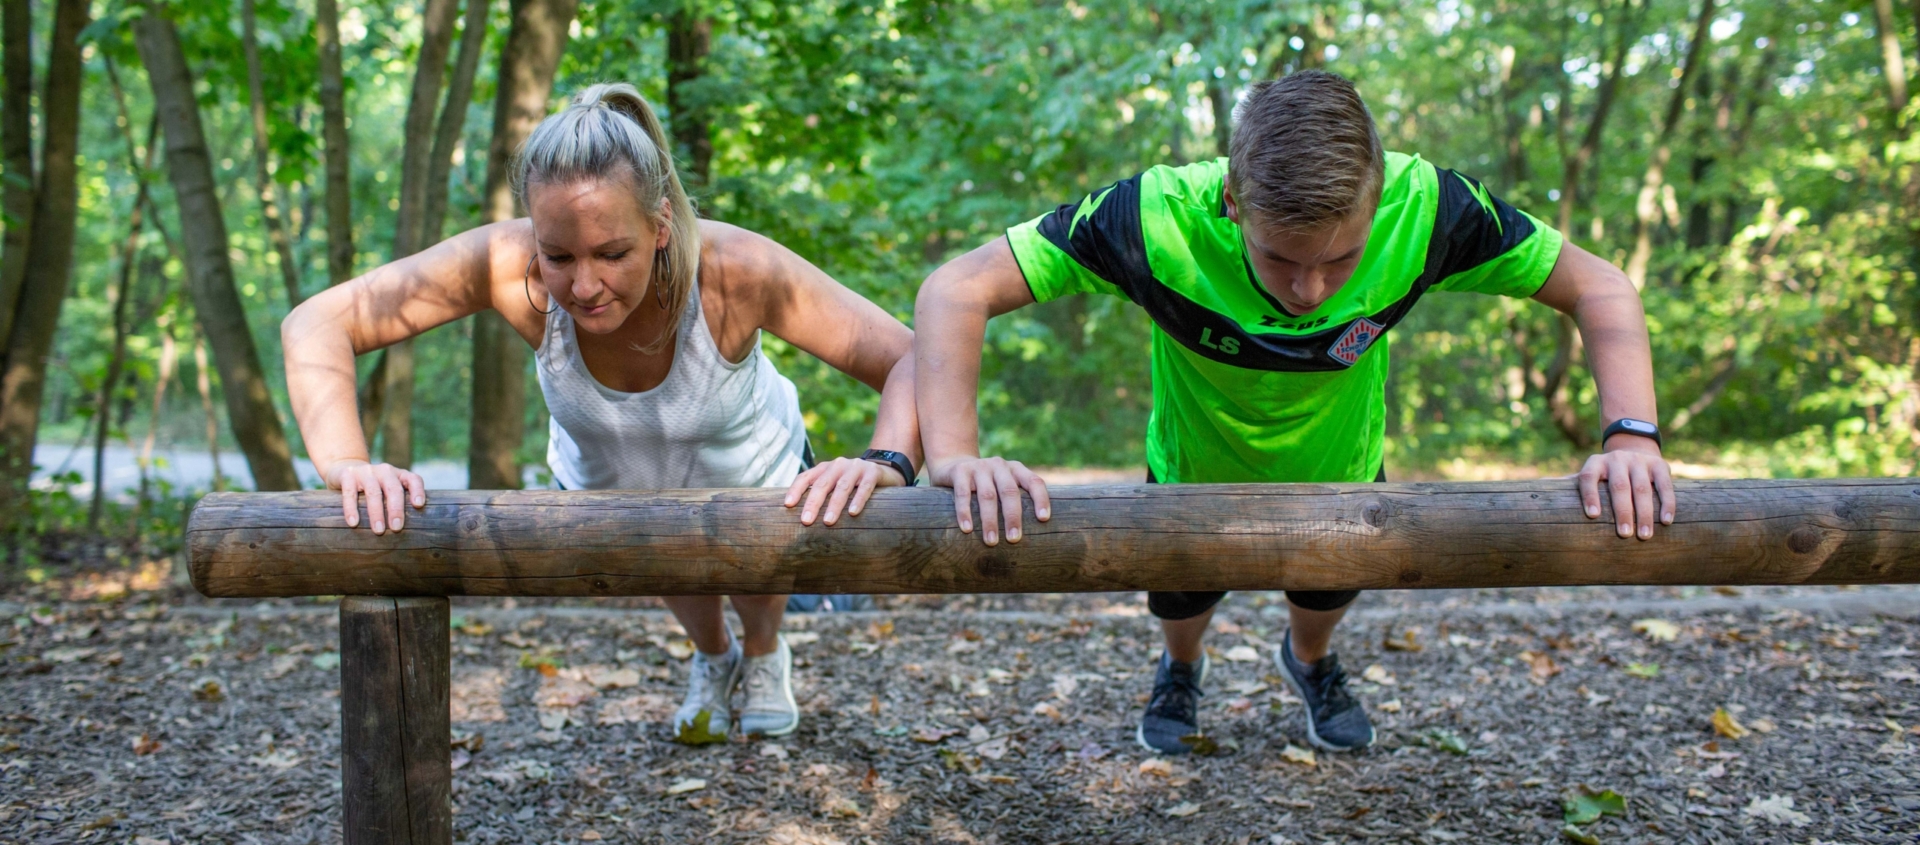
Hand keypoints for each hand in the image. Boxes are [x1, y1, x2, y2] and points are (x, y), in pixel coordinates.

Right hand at [324, 459, 426, 534]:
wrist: (346, 469)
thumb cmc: (374, 488)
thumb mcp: (388, 490)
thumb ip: (398, 504)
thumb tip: (408, 534)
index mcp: (399, 475)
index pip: (413, 479)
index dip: (417, 491)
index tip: (418, 505)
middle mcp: (385, 471)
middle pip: (394, 489)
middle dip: (396, 509)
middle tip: (396, 528)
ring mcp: (366, 472)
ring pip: (373, 492)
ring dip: (377, 513)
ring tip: (378, 530)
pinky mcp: (348, 475)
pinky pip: (350, 493)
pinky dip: (351, 509)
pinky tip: (354, 523)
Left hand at [784, 456, 904, 525]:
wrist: (885, 471)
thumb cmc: (854, 485)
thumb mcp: (835, 486)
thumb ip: (822, 495)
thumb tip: (800, 520)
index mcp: (825, 468)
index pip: (806, 477)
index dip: (795, 490)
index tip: (788, 506)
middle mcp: (838, 465)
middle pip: (822, 484)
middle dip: (813, 503)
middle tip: (806, 521)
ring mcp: (856, 467)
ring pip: (842, 486)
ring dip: (834, 505)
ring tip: (828, 522)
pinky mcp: (873, 473)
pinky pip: (865, 487)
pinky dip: (858, 500)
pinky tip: (853, 513)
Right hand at [929, 456, 1049, 545]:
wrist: (953, 465)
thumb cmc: (986, 486)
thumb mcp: (1003, 486)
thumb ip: (1016, 502)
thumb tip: (1033, 538)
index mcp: (1016, 469)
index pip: (1034, 481)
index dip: (1040, 499)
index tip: (1043, 519)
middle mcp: (999, 465)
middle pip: (1009, 491)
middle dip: (1013, 517)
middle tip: (1014, 539)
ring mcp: (979, 467)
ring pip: (987, 496)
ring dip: (990, 521)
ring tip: (991, 542)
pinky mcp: (960, 471)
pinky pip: (963, 494)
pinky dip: (965, 512)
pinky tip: (967, 529)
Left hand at [1574, 436, 1675, 539]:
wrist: (1634, 448)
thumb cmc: (1605, 474)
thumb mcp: (1586, 474)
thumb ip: (1566, 484)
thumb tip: (1534, 490)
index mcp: (1594, 464)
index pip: (1587, 478)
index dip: (1590, 495)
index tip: (1592, 516)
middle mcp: (1616, 460)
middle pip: (1619, 487)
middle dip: (1622, 512)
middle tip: (1624, 535)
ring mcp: (1639, 461)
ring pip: (1643, 489)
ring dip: (1644, 513)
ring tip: (1644, 536)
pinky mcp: (1660, 465)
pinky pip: (1665, 486)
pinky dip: (1667, 504)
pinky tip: (1665, 521)